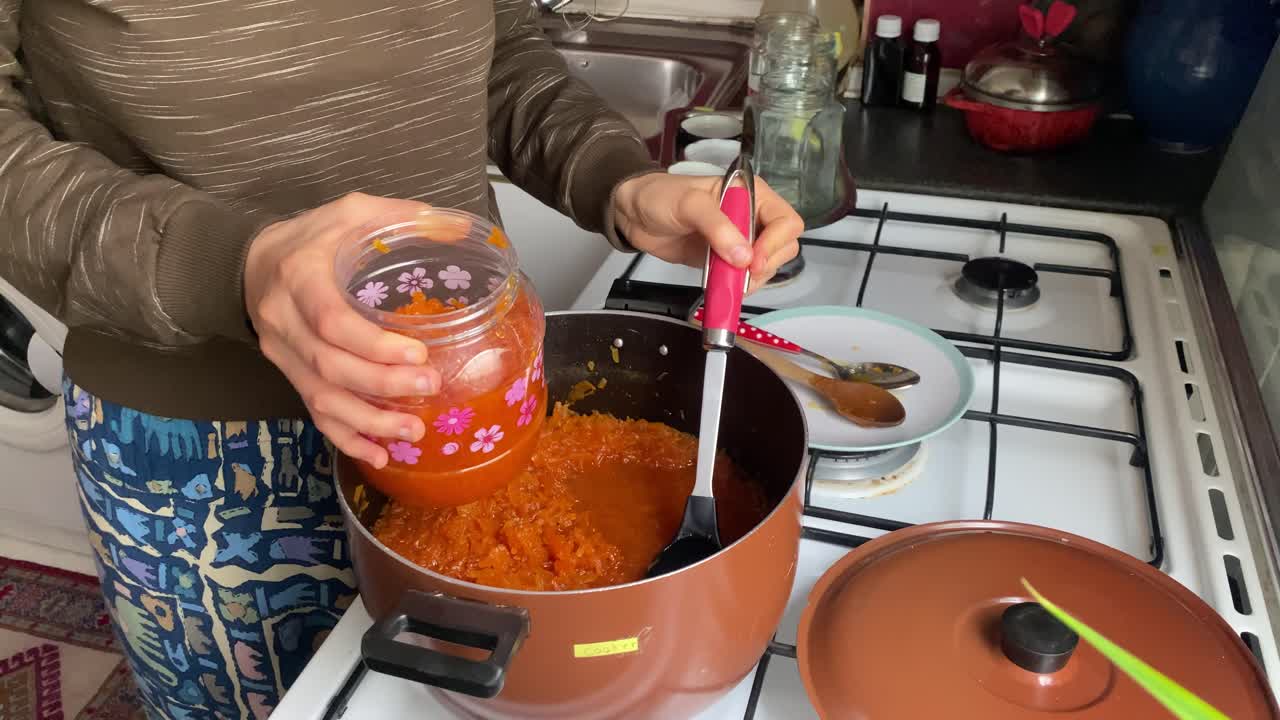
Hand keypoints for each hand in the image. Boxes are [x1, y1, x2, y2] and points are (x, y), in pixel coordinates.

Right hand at [245, 192, 439, 467]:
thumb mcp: (351, 212)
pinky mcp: (288, 374)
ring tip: (413, 431)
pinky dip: (346, 437)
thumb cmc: (311, 238)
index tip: (418, 354)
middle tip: (429, 388)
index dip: (373, 345)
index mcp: (299, 276)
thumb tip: (464, 230)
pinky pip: (313, 412)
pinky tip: (378, 454)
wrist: (248, 262)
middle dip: (381, 385)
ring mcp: (282, 353)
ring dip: (368, 420)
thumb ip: (403, 216)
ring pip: (320, 397)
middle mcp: (284, 320)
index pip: (331, 321)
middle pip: (329, 366)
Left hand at [612, 173, 802, 292]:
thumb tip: (744, 257)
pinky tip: (725, 287)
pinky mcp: (727, 260)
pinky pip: (746, 278)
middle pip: (783, 246)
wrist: (634, 214)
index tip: (753, 261)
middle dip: (766, 263)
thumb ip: (717, 228)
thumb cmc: (660, 197)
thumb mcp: (689, 204)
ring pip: (767, 265)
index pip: (785, 220)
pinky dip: (740, 287)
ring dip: (754, 279)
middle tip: (742, 275)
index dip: (775, 243)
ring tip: (729, 281)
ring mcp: (741, 240)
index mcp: (751, 194)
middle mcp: (752, 217)